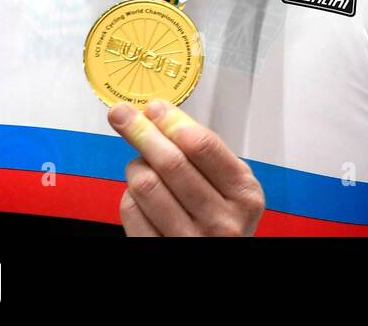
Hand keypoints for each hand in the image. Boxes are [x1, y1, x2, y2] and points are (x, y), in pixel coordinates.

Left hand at [108, 99, 264, 236]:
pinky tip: (140, 192)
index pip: (203, 147)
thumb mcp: (232, 186)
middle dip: (142, 132)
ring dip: (136, 166)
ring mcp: (191, 240)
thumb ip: (205, 154)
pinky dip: (129, 194)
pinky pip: (131, 211)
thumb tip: (159, 114)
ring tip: (141, 163)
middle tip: (123, 115)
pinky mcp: (160, 250)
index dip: (172, 122)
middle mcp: (221, 221)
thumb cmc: (223, 219)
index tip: (153, 108)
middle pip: (171, 164)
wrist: (217, 259)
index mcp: (244, 195)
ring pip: (146, 186)